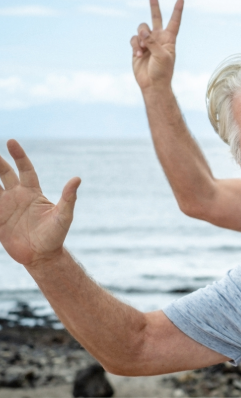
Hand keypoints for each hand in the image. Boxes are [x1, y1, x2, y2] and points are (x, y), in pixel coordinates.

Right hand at [0, 140, 79, 267]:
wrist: (42, 256)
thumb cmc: (55, 235)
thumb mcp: (64, 216)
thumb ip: (68, 198)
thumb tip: (77, 179)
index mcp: (33, 192)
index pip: (25, 169)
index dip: (19, 155)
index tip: (11, 142)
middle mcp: (17, 196)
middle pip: (4, 174)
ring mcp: (5, 208)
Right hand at [131, 0, 183, 91]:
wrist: (152, 83)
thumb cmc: (162, 71)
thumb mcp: (162, 56)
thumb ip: (152, 42)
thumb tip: (142, 32)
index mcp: (169, 39)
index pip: (174, 22)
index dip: (177, 11)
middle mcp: (158, 38)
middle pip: (156, 18)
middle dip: (154, 6)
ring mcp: (147, 42)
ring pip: (141, 28)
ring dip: (141, 37)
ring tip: (143, 50)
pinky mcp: (137, 47)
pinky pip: (133, 39)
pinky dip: (135, 45)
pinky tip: (138, 54)